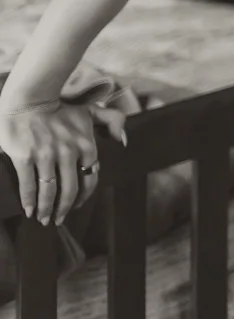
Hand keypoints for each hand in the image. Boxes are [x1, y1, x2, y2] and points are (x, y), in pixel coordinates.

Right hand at [0, 99, 128, 225]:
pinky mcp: (25, 157)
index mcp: (86, 144)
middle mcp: (69, 152)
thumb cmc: (60, 107)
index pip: (90, 177)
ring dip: (47, 209)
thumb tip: (123, 140)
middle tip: (58, 220)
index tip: (77, 205)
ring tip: (44, 219)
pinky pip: (29, 185)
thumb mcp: (91, 112)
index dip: (84, 195)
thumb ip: (112, 121)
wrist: (30, 98)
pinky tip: (29, 210)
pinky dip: (29, 200)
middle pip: (70, 189)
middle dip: (65, 208)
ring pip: (49, 191)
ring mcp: (46, 156)